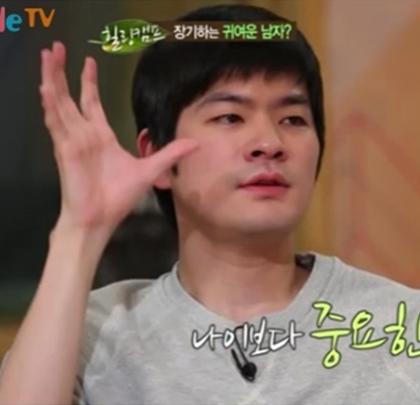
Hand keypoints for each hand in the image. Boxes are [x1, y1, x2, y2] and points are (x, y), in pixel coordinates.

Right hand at [39, 41, 196, 232]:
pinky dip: (50, 105)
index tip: (89, 63)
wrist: (100, 219)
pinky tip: (46, 87)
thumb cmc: (118, 197)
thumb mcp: (149, 170)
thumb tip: (195, 143)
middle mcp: (85, 135)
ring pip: (59, 104)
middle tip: (58, 48)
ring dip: (52, 80)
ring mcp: (73, 141)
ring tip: (48, 56)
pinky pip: (56, 124)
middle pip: (72, 97)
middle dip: (64, 72)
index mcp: (101, 137)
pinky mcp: (65, 150)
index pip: (92, 103)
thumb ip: (170, 154)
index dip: (89, 83)